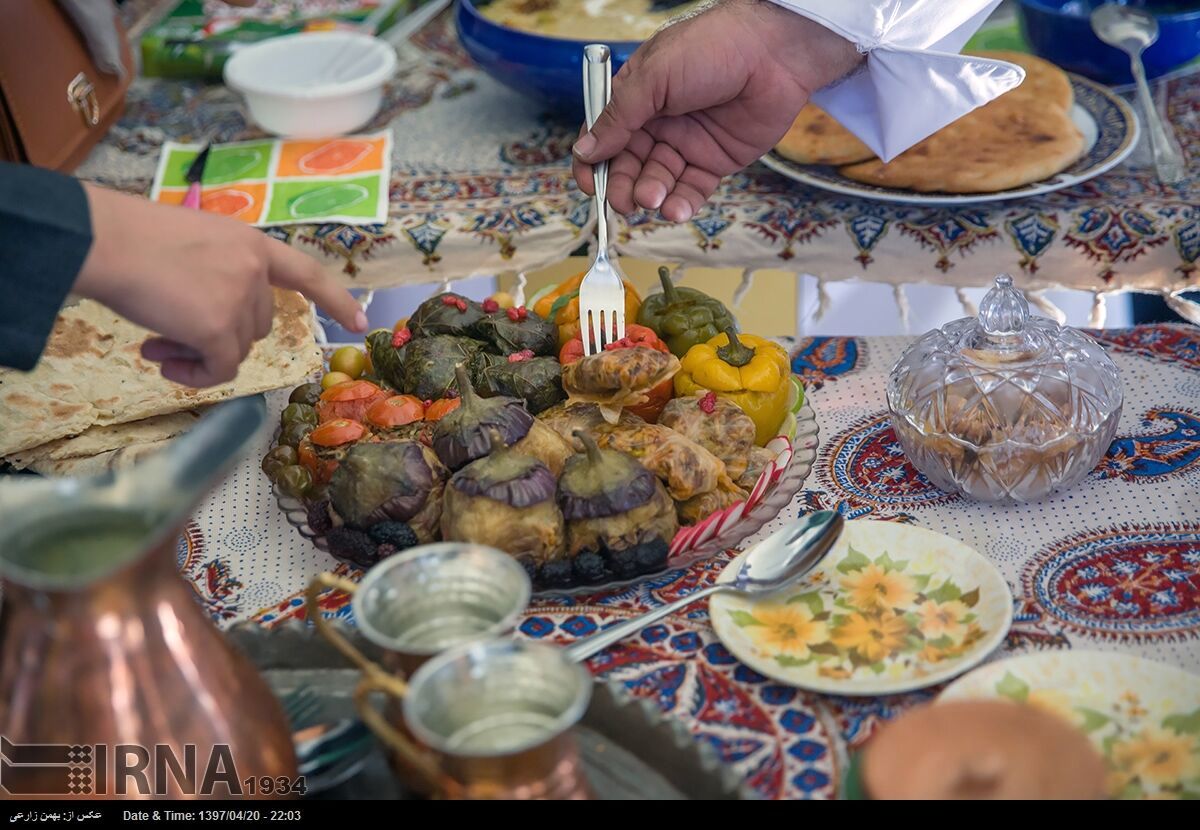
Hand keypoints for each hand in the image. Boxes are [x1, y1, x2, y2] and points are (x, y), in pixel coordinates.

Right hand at [75, 185, 366, 387]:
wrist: (104, 242)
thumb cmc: (133, 239)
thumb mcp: (193, 245)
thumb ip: (217, 277)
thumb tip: (207, 329)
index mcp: (251, 244)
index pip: (306, 273)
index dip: (335, 299)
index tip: (360, 322)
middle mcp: (254, 271)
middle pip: (258, 325)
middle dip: (219, 337)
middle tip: (169, 339)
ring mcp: (240, 300)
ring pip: (237, 349)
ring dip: (200, 354)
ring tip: (157, 344)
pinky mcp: (219, 329)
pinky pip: (220, 371)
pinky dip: (196, 376)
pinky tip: (163, 361)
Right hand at [572, 0, 860, 221]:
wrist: (773, 53)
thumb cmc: (710, 49)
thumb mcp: (654, 78)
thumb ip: (618, 118)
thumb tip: (584, 151)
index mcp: (636, 96)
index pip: (602, 136)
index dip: (592, 162)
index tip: (589, 186)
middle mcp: (658, 122)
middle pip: (628, 164)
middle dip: (621, 186)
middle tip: (623, 202)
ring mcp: (686, 143)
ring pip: (657, 180)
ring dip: (651, 194)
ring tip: (653, 199)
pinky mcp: (714, 161)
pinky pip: (691, 189)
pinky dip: (681, 204)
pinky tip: (676, 210)